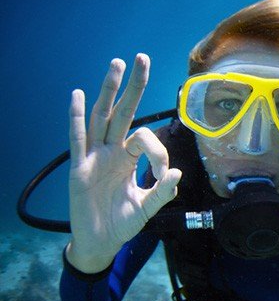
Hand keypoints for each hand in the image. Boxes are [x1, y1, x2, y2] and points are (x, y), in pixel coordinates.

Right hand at [66, 54, 180, 272]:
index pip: (145, 138)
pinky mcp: (79, 168)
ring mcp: (95, 157)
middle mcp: (112, 151)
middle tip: (142, 57)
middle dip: (134, 86)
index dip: (158, 151)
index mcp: (130, 158)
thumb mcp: (148, 208)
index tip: (163, 174)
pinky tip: (79, 95)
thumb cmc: (123, 223)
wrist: (100, 242)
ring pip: (102, 117)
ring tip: (116, 65)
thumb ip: (162, 192)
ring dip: (109, 91)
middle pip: (123, 111)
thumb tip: (177, 173)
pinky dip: (78, 117)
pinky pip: (78, 139)